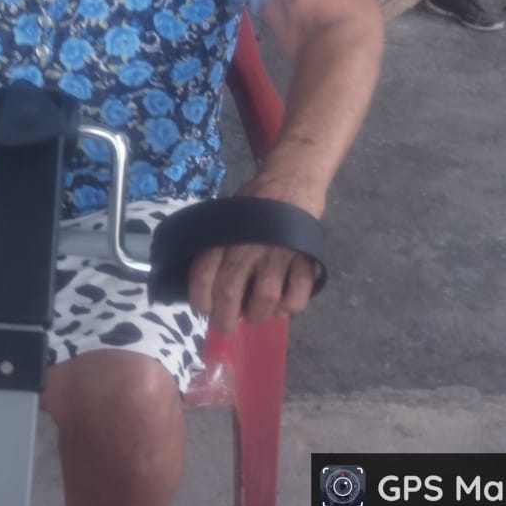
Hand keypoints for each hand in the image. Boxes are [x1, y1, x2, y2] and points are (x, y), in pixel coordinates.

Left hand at [187, 175, 323, 336]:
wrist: (291, 177)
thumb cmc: (254, 201)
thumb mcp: (226, 217)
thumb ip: (217, 246)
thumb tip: (209, 286)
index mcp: (224, 234)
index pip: (203, 274)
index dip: (200, 299)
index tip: (204, 311)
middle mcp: (248, 245)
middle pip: (230, 292)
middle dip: (225, 319)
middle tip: (226, 328)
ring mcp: (278, 251)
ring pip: (264, 297)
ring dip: (258, 314)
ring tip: (256, 316)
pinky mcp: (305, 255)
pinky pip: (298, 292)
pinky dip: (290, 306)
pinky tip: (283, 306)